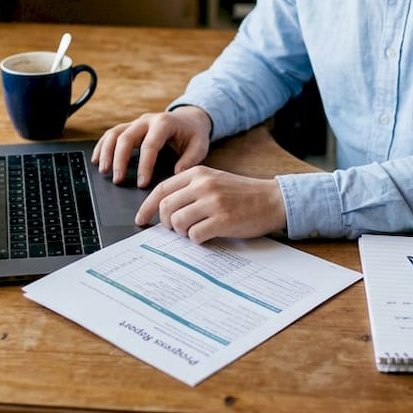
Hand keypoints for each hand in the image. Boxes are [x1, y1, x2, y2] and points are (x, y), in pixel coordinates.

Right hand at [92, 105, 212, 186]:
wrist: (190, 118)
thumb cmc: (194, 133)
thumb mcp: (200, 146)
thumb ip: (190, 160)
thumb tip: (177, 175)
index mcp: (164, 123)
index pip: (150, 145)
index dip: (144, 165)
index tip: (142, 183)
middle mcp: (147, 120)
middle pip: (126, 137)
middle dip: (120, 160)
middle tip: (118, 180)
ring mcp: (136, 122)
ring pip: (115, 134)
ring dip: (106, 152)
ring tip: (104, 171)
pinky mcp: (130, 127)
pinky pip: (111, 134)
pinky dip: (102, 146)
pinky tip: (96, 160)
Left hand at [135, 166, 286, 243]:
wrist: (272, 200)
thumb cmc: (241, 194)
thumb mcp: (214, 180)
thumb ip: (190, 189)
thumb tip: (162, 209)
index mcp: (198, 173)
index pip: (161, 189)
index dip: (147, 206)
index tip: (141, 219)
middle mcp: (203, 185)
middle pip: (166, 207)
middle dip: (165, 222)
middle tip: (173, 228)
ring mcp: (213, 202)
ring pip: (177, 222)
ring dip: (182, 232)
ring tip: (194, 230)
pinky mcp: (223, 220)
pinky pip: (195, 235)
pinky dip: (197, 239)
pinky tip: (207, 235)